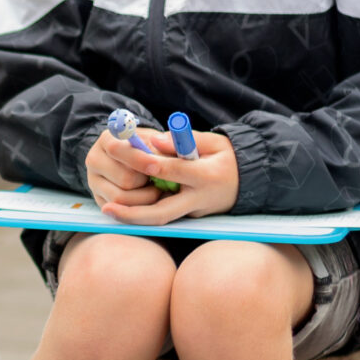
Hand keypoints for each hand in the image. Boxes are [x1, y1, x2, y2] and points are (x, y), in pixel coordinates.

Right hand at [86, 122, 168, 212]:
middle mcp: (94, 159)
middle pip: (122, 178)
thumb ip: (163, 141)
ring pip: (120, 198)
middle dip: (145, 182)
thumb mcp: (157, 140)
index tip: (158, 167)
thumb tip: (160, 142)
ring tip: (156, 189)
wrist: (138, 162)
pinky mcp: (99, 200)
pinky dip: (138, 207)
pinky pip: (120, 211)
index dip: (138, 159)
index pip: (116, 149)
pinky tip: (148, 198)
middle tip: (161, 179)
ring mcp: (94, 182)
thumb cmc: (150, 149)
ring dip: (144, 197)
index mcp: (107, 139)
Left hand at [90, 127, 240, 223]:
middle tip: (106, 208)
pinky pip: (166, 214)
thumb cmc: (230, 156)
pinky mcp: (192, 216)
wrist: (252, 180)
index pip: (171, 170)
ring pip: (162, 219)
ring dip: (134, 218)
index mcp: (206, 176)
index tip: (121, 152)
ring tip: (108, 210)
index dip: (145, 163)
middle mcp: (200, 199)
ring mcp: (196, 211)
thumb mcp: (215, 142)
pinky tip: (124, 206)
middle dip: (132, 213)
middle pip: (162, 212)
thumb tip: (155, 141)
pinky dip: (145, 211)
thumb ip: (186, 140)